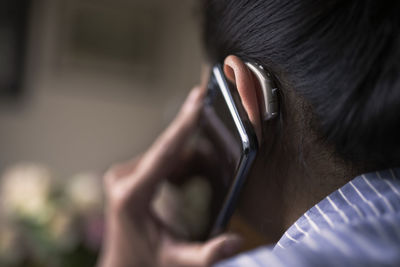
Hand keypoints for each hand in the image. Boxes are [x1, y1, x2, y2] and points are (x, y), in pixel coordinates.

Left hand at [98, 87, 242, 266]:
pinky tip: (182, 184)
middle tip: (211, 139)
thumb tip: (237, 242)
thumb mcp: (176, 260)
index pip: (164, 151)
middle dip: (193, 147)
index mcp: (131, 194)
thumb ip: (207, 254)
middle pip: (168, 150)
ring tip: (191, 187)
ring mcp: (122, 173)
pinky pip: (160, 160)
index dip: (184, 123)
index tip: (198, 99)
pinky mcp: (127, 173)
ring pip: (166, 154)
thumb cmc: (146, 260)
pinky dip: (177, 167)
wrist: (121, 264)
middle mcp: (122, 177)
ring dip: (186, 164)